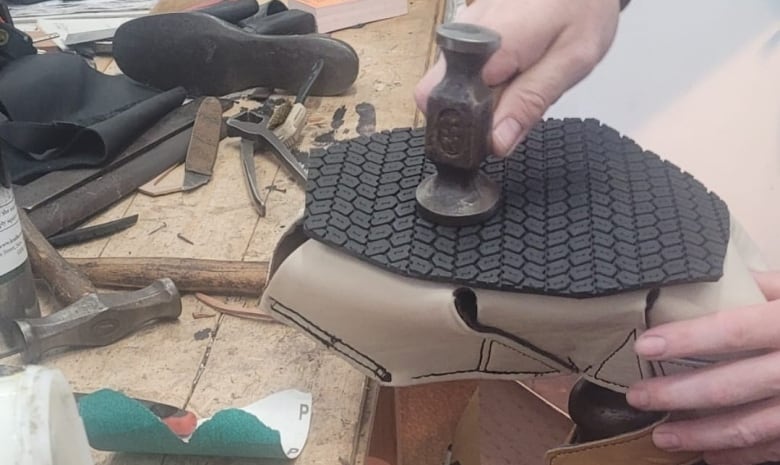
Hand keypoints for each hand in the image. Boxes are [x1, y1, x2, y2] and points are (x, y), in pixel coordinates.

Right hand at [414, 0, 620, 156]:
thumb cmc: (583, 10)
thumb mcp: (571, 62)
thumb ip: (531, 102)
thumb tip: (496, 142)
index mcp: (489, 45)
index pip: (447, 104)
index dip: (470, 130)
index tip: (499, 135)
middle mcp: (464, 34)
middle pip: (438, 95)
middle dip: (472, 113)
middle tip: (515, 102)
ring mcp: (460, 27)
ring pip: (447, 82)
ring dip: (479, 94)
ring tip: (520, 77)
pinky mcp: (463, 26)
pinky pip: (459, 66)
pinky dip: (482, 76)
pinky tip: (513, 64)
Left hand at [626, 271, 779, 464]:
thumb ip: (767, 287)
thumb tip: (717, 282)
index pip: (734, 331)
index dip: (687, 340)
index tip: (644, 345)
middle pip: (732, 386)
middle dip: (677, 394)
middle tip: (638, 396)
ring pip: (751, 427)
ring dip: (701, 435)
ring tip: (663, 437)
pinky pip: (775, 449)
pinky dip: (740, 457)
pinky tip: (710, 455)